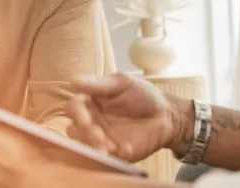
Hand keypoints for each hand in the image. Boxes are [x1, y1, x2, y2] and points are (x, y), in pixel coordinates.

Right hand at [65, 74, 190, 162]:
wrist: (166, 116)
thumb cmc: (143, 95)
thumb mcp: (123, 83)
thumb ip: (99, 84)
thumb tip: (74, 80)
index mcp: (90, 102)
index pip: (73, 108)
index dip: (77, 115)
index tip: (88, 120)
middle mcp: (91, 121)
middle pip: (74, 130)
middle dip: (85, 135)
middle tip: (100, 138)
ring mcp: (101, 139)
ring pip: (85, 147)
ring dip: (94, 148)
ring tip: (111, 149)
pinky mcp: (113, 154)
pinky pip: (105, 159)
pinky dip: (112, 157)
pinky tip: (126, 150)